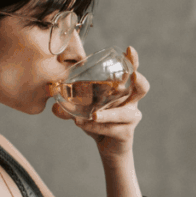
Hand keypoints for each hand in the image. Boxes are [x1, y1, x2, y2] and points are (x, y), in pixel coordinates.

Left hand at [52, 47, 148, 161]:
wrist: (108, 146)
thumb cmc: (98, 121)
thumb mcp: (82, 111)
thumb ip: (68, 109)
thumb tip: (54, 107)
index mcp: (122, 90)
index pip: (130, 71)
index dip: (132, 60)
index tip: (129, 50)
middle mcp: (130, 102)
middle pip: (141, 89)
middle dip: (139, 80)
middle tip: (132, 75)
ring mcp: (131, 117)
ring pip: (124, 113)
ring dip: (108, 114)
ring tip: (93, 115)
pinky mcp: (126, 132)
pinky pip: (111, 128)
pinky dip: (96, 126)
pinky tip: (82, 124)